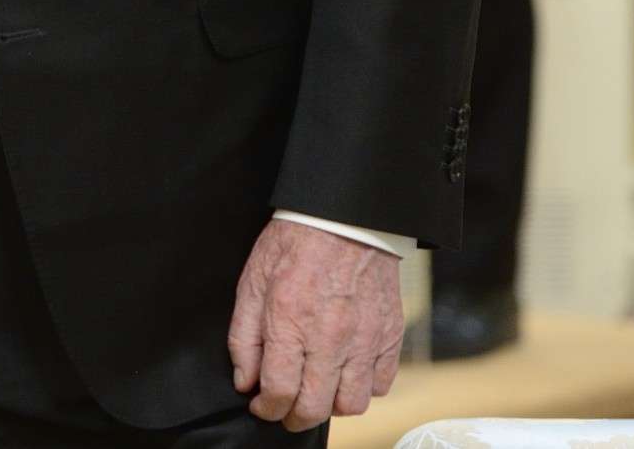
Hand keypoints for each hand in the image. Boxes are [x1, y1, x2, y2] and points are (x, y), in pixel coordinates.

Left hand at [228, 218, 402, 429]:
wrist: (343, 217)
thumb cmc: (293, 244)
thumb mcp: (251, 281)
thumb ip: (244, 336)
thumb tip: (245, 381)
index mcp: (290, 322)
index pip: (279, 391)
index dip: (266, 408)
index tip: (261, 405)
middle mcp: (330, 337)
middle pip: (315, 407)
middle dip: (294, 417)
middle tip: (285, 410)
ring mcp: (364, 339)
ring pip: (352, 404)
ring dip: (330, 406)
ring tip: (317, 390)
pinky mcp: (389, 335)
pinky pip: (381, 385)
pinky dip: (363, 388)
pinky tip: (346, 372)